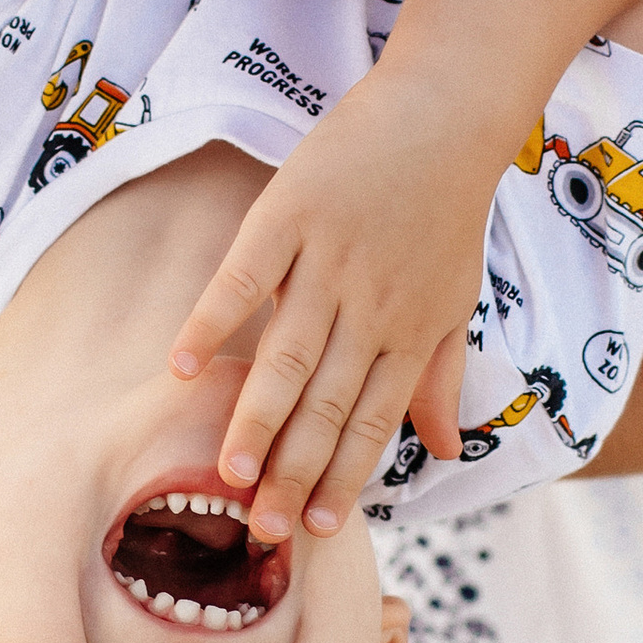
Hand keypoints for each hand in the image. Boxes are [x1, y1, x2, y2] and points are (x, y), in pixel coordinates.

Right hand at [166, 73, 495, 543]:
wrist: (446, 113)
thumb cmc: (450, 209)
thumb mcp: (459, 299)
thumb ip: (445, 377)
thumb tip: (447, 451)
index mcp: (412, 332)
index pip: (373, 421)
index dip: (344, 476)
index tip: (317, 530)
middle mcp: (371, 307)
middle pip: (327, 403)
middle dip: (294, 471)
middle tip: (262, 528)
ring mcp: (329, 261)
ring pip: (288, 355)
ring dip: (257, 416)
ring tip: (227, 471)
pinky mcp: (292, 214)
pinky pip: (245, 276)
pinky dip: (213, 320)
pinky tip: (183, 364)